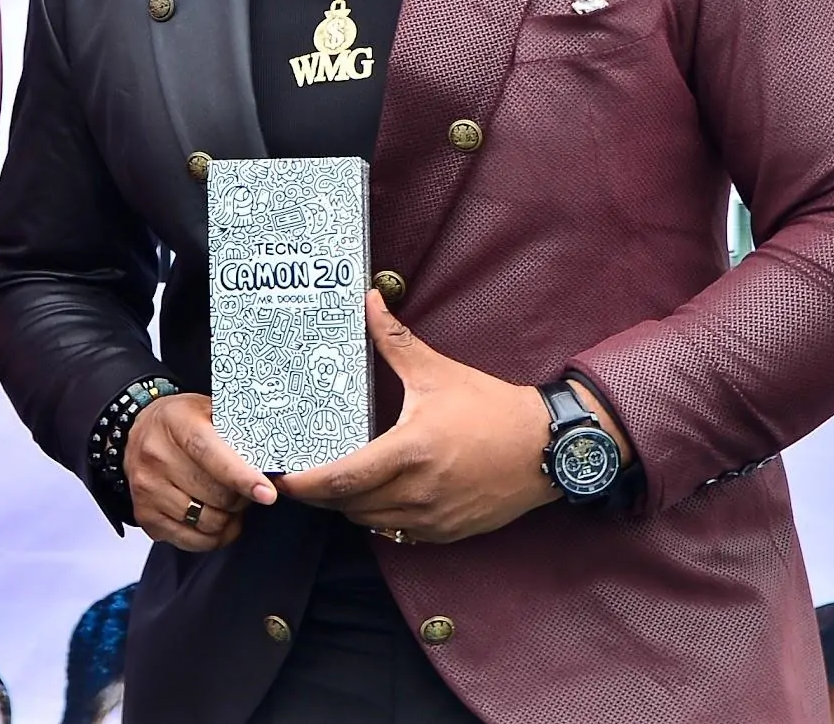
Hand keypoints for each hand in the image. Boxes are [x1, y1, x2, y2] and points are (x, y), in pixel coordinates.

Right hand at [121, 391, 276, 550]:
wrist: (139, 431)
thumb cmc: (183, 423)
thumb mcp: (209, 410)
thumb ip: (238, 431)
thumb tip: (274, 460)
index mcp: (176, 422)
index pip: (209, 454)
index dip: (241, 476)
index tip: (267, 493)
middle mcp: (155, 455)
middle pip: (214, 494)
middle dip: (241, 498)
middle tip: (246, 489)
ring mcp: (147, 488)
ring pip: (207, 522)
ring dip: (228, 518)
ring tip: (228, 503)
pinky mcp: (145, 515)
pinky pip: (192, 541)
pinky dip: (213, 537)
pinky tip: (216, 520)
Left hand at [277, 291, 590, 543]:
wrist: (548, 448)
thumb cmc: (493, 409)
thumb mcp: (438, 371)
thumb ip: (395, 339)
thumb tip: (369, 300)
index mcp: (411, 452)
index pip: (344, 478)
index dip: (308, 484)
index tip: (284, 478)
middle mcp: (420, 492)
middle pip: (349, 505)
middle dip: (320, 495)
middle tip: (299, 477)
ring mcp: (435, 518)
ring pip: (371, 521)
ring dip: (348, 506)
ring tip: (335, 483)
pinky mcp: (449, 532)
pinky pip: (398, 532)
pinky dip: (379, 516)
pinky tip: (375, 495)